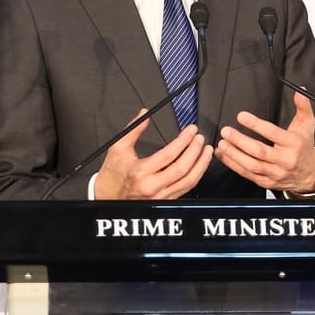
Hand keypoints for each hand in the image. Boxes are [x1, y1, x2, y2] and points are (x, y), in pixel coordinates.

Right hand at [93, 112, 212, 199]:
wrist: (107, 197)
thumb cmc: (112, 174)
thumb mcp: (117, 149)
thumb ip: (133, 130)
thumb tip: (144, 113)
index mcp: (140, 172)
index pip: (169, 154)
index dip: (183, 140)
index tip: (191, 130)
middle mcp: (152, 186)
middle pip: (182, 168)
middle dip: (195, 151)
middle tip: (200, 138)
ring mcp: (160, 196)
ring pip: (189, 180)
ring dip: (202, 164)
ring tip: (207, 150)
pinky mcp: (166, 201)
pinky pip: (186, 188)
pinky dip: (196, 175)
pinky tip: (200, 164)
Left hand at [215, 92, 314, 194]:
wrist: (309, 174)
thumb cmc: (304, 148)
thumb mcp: (307, 126)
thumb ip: (303, 107)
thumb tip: (300, 91)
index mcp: (294, 144)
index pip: (273, 133)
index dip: (256, 125)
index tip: (242, 117)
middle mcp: (285, 160)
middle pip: (259, 151)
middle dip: (240, 141)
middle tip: (226, 131)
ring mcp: (275, 173)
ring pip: (251, 165)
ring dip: (234, 154)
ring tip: (222, 144)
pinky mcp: (266, 181)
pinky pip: (247, 174)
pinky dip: (233, 164)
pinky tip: (224, 155)